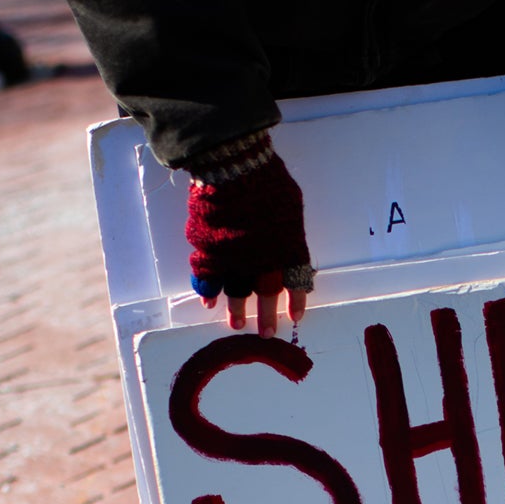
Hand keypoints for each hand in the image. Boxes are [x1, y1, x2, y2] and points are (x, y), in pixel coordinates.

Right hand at [183, 137, 314, 335]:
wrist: (234, 169)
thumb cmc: (267, 182)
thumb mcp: (291, 204)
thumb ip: (290, 229)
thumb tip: (288, 241)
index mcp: (289, 250)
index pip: (297, 283)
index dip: (296, 301)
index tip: (295, 317)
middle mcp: (263, 261)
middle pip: (267, 295)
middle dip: (267, 316)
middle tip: (266, 334)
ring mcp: (235, 259)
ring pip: (236, 292)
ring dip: (236, 310)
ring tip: (236, 325)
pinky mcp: (208, 253)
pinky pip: (207, 279)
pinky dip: (207, 291)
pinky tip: (209, 302)